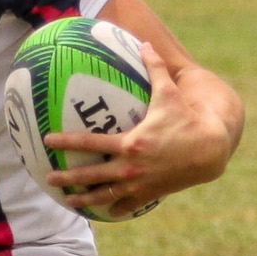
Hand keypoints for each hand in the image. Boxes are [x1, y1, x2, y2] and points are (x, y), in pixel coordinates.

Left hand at [44, 43, 234, 217]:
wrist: (209, 150)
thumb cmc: (187, 119)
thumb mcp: (169, 93)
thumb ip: (154, 68)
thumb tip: (145, 43)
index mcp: (130, 143)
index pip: (89, 142)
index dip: (66, 141)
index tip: (47, 139)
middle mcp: (129, 167)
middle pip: (90, 175)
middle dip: (66, 177)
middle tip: (48, 178)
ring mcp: (138, 183)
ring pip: (104, 195)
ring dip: (84, 198)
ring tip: (69, 200)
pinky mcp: (149, 193)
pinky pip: (127, 204)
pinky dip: (114, 208)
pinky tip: (105, 211)